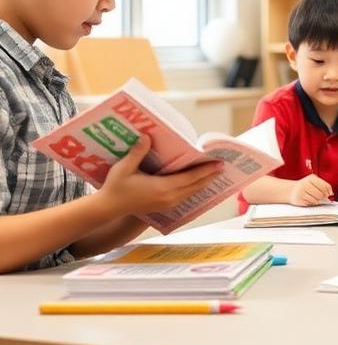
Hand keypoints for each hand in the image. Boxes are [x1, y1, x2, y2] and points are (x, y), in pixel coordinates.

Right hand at [98, 135, 223, 214]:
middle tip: (222, 166)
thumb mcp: (124, 167)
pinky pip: (185, 196)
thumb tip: (147, 136)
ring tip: (214, 174)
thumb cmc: (115, 187)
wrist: (108, 208)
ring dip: (204, 183)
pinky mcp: (164, 206)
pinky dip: (194, 189)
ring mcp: (167, 203)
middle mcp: (169, 197)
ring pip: (192, 192)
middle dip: (210, 176)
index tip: (219, 164)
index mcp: (162, 188)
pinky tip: (198, 184)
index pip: (190, 178)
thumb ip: (137, 152)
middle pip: (195, 186)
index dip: (206, 170)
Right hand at [290, 174, 332, 205]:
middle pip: (321, 193)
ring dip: (318, 200)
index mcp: (311, 178)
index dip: (329, 192)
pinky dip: (313, 202)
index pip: (324, 186)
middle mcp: (305, 184)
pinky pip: (311, 203)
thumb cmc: (305, 186)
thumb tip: (331, 195)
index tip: (329, 195)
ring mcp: (301, 192)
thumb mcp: (314, 182)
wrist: (291, 190)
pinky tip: (310, 200)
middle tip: (322, 197)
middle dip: (323, 197)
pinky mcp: (299, 200)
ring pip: (316, 199)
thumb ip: (323, 186)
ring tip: (315, 198)